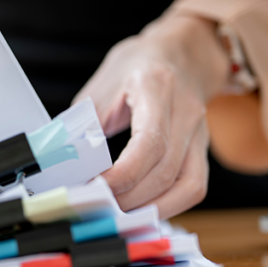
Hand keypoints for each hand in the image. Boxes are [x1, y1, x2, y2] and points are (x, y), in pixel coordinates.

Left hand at [74, 15, 230, 217]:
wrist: (181, 52)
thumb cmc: (136, 67)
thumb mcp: (102, 86)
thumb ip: (84, 123)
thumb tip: (63, 163)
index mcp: (156, 87)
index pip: (149, 143)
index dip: (122, 175)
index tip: (94, 187)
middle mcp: (186, 111)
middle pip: (166, 171)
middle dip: (130, 198)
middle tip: (97, 206)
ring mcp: (201, 132)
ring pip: (188, 186)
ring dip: (151, 208)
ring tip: (118, 214)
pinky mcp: (203, 149)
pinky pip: (194, 187)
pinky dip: (169, 205)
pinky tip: (142, 209)